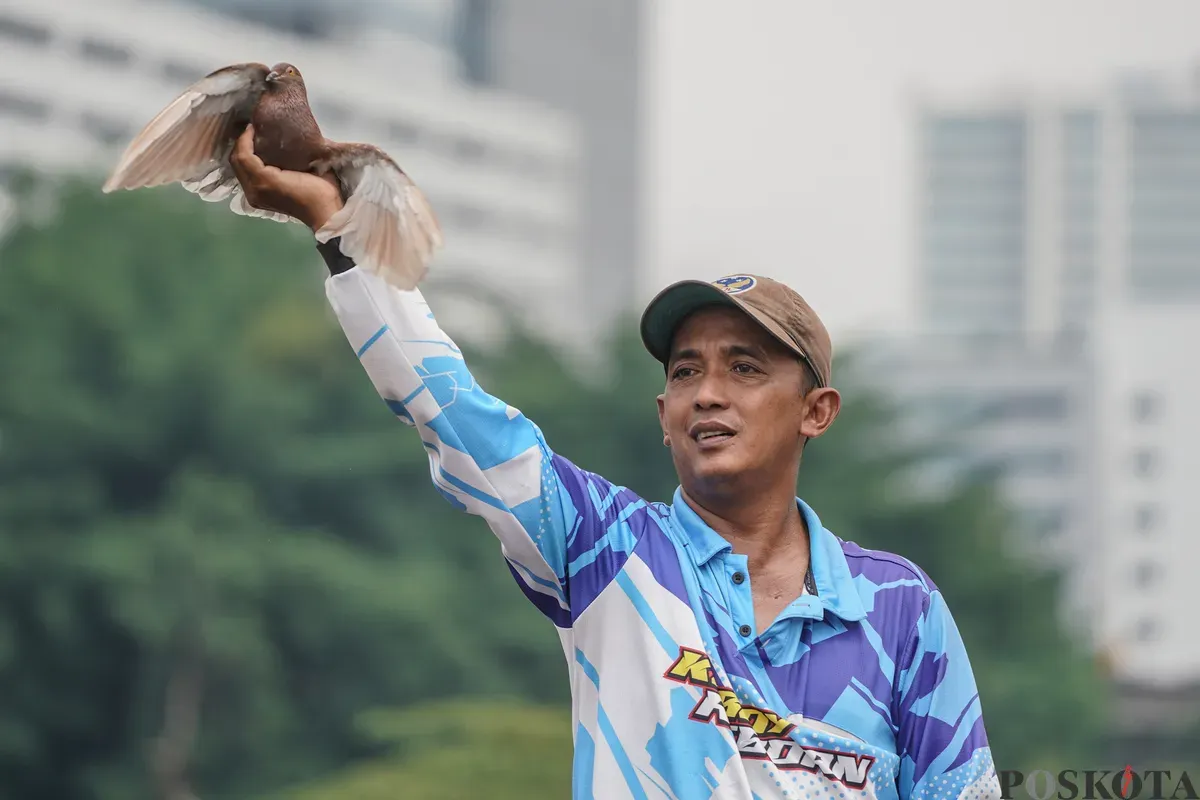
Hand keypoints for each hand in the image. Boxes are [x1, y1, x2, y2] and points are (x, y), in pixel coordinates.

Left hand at [229, 125, 343, 230]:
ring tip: (254, 140)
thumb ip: (282, 153)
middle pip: (236, 161)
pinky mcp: (259, 197)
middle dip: (241, 143)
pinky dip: (248, 162)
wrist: (325, 211)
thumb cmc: (315, 190)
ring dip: (243, 152)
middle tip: (252, 130)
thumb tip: (270, 134)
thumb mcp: (298, 167)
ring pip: (238, 168)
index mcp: (262, 182)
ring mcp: (255, 195)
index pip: (243, 155)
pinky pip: (245, 175)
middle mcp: (253, 190)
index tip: (255, 125)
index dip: (246, 138)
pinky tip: (258, 154)